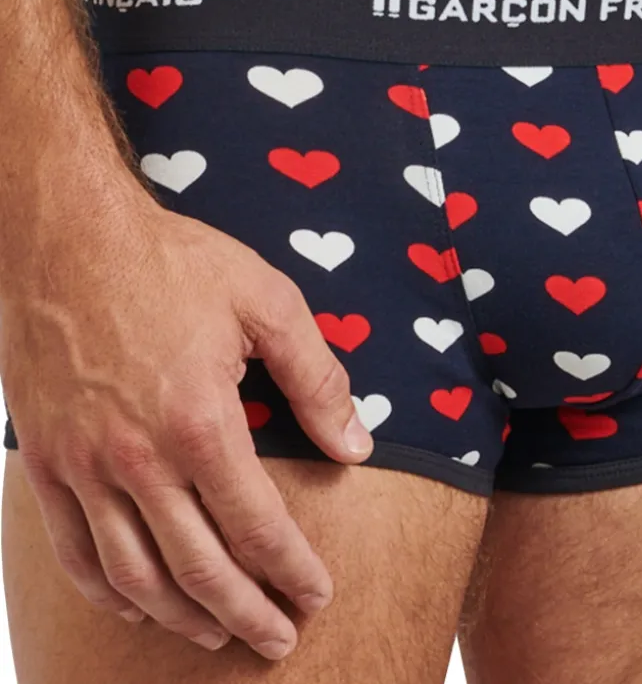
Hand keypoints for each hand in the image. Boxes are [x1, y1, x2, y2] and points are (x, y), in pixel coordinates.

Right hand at [0, 200, 371, 659]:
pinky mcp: (47, 460)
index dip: (291, 570)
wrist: (67, 237)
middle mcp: (138, 458)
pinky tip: (137, 605)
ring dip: (182, 615)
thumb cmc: (172, 261)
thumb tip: (357, 445)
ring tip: (219, 636)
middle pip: (199, 566)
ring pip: (135, 573)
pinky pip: (73, 548)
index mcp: (200, 420)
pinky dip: (107, 590)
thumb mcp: (266, 301)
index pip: (256, 524)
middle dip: (246, 613)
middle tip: (279, 642)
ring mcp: (84, 465)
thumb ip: (317, 377)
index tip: (317, 596)